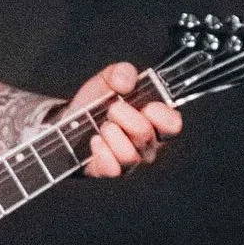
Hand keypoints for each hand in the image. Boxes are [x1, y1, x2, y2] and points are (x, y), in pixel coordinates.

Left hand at [65, 62, 183, 180]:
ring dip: (111, 135)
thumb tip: (126, 81)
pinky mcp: (111, 171)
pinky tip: (95, 140)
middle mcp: (149, 145)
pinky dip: (101, 151)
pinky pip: (112, 168)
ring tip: (102, 126)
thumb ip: (121, 73)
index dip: (160, 114)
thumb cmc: (98, 102)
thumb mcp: (108, 80)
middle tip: (112, 109)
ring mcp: (131, 162)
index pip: (173, 124)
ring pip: (129, 155)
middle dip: (124, 117)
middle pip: (146, 136)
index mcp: (156, 121)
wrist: (71, 120)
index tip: (145, 104)